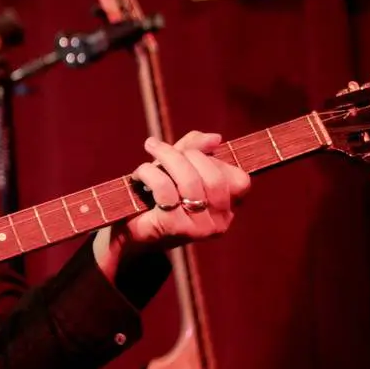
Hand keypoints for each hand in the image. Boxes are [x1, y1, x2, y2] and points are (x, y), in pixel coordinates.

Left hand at [126, 130, 249, 248]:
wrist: (130, 230)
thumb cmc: (157, 195)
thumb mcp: (178, 167)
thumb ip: (196, 149)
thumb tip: (215, 138)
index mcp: (228, 209)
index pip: (239, 180)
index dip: (213, 159)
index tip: (187, 152)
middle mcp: (220, 222)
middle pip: (214, 177)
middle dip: (186, 154)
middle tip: (160, 148)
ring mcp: (199, 229)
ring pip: (190, 181)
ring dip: (165, 157)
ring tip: (150, 150)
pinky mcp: (174, 228)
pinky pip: (165, 189)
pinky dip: (149, 173)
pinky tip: (138, 174)